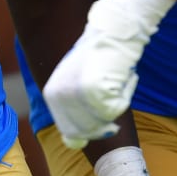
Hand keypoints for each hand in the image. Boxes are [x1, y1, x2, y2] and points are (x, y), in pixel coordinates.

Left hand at [43, 0, 174, 147]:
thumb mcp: (74, 82)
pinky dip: (125, 96)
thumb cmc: (98, 57)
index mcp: (51, 94)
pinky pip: (117, 109)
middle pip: (87, 131)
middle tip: (112, 97)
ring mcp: (76, 95)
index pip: (69, 132)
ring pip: (104, 121)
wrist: (110, 32)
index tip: (101, 116)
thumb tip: (73, 143)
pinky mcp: (96, 92)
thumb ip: (72, 108)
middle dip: (104, 122)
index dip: (90, 130)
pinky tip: (120, 76)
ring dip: (116, 105)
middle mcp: (60, 96)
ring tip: (115, 81)